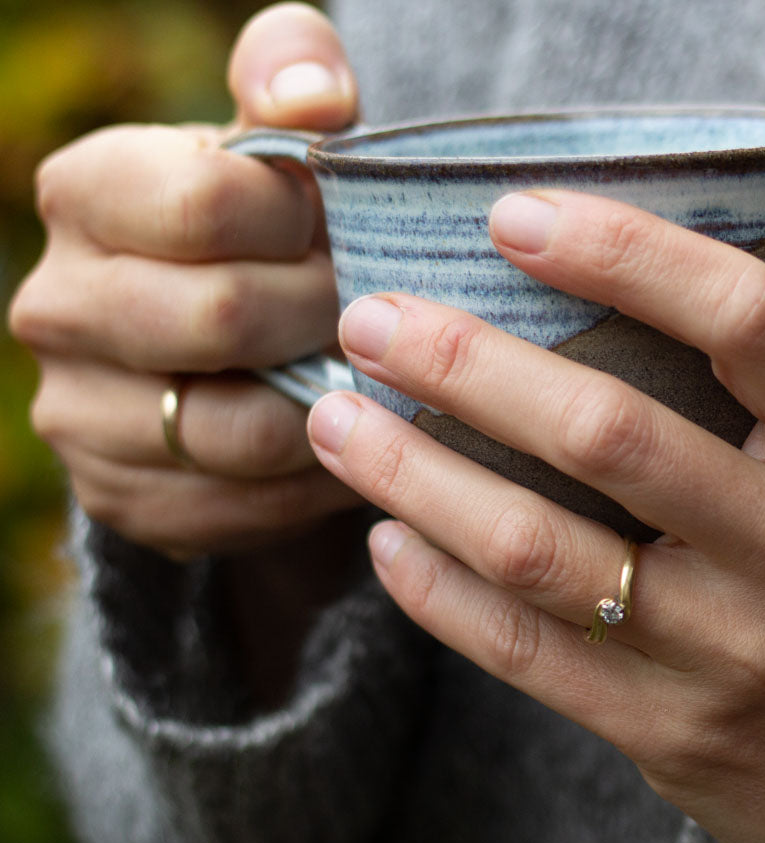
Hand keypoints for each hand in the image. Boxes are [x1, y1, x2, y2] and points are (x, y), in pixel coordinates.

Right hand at [8, 2, 361, 558]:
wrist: (221, 367)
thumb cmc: (262, 241)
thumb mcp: (273, 152)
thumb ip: (289, 84)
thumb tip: (314, 94)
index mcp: (85, 195)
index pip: (209, 203)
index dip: (306, 224)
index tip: (342, 234)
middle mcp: (59, 307)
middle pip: (225, 318)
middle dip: (328, 318)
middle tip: (378, 319)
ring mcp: (78, 415)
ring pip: (240, 431)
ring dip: (331, 410)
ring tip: (376, 386)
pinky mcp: (120, 498)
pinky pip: (245, 509)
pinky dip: (316, 483)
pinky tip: (351, 449)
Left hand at [307, 191, 764, 842]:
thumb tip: (721, 215)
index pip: (748, 322)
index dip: (627, 254)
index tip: (514, 217)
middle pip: (608, 434)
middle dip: (466, 363)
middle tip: (372, 319)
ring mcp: (736, 652)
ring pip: (538, 551)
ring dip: (416, 476)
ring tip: (337, 421)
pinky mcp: (672, 732)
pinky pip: (526, 654)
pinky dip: (439, 593)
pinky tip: (387, 538)